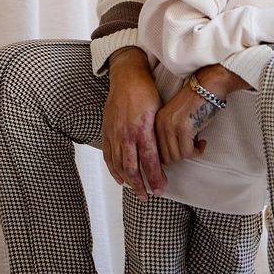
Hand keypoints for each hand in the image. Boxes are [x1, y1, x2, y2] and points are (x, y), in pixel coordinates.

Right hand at [102, 47, 166, 200]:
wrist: (127, 77)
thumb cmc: (146, 91)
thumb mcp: (159, 111)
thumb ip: (158, 133)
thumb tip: (166, 152)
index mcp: (143, 129)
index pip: (149, 161)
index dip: (155, 178)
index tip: (161, 189)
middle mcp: (127, 134)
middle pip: (133, 168)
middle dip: (141, 185)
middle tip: (149, 197)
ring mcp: (114, 133)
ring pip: (119, 165)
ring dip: (128, 181)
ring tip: (137, 192)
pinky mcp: (106, 131)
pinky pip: (108, 156)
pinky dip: (113, 170)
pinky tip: (120, 179)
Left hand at [155, 64, 249, 164]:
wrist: (208, 86)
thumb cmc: (197, 101)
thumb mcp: (176, 116)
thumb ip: (171, 132)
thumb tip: (174, 154)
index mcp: (158, 121)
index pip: (158, 151)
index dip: (173, 155)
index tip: (183, 150)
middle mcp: (162, 124)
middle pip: (167, 157)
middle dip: (182, 156)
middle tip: (192, 147)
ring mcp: (172, 126)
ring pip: (177, 156)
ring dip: (190, 153)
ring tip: (198, 143)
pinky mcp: (184, 128)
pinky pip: (188, 152)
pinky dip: (197, 150)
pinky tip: (202, 141)